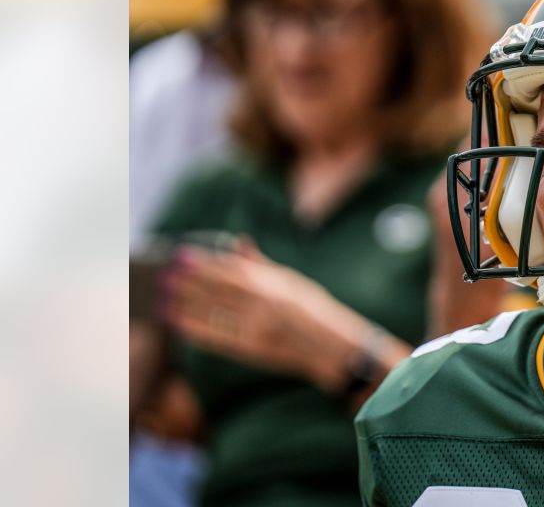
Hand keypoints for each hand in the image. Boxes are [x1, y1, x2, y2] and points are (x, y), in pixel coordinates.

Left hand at [163, 238, 368, 389]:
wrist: (332, 346)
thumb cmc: (315, 310)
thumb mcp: (293, 281)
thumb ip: (262, 264)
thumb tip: (238, 242)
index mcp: (273, 283)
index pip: (229, 270)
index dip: (202, 263)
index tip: (181, 256)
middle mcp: (262, 304)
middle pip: (215, 290)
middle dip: (187, 282)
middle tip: (164, 275)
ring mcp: (256, 327)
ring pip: (211, 312)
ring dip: (184, 304)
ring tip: (164, 297)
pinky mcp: (251, 348)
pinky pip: (216, 336)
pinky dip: (194, 328)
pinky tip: (178, 322)